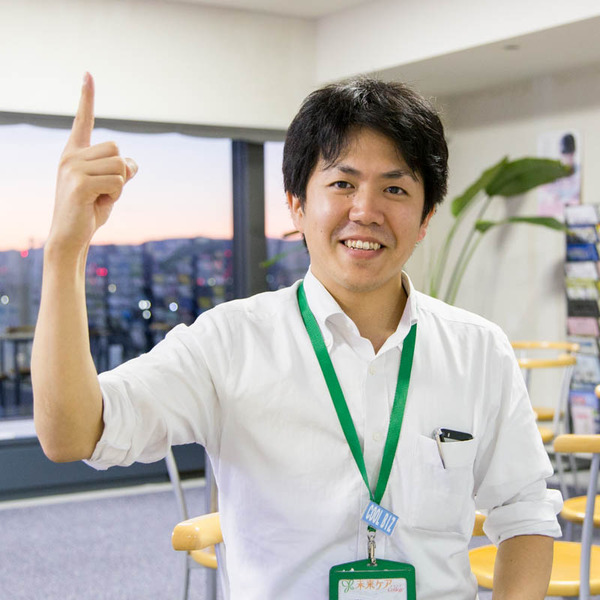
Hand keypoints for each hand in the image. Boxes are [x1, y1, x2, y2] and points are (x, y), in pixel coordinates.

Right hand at [48, 73, 137, 252]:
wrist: (70, 238)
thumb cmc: (89, 212)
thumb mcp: (109, 188)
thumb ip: (120, 172)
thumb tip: (132, 162)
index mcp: (74, 154)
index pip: (83, 121)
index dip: (87, 98)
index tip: (88, 74)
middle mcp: (71, 156)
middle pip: (118, 150)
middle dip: (121, 173)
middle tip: (103, 192)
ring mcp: (73, 169)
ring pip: (121, 167)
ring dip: (119, 187)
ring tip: (100, 199)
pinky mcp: (79, 184)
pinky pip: (118, 183)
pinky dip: (117, 196)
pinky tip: (98, 204)